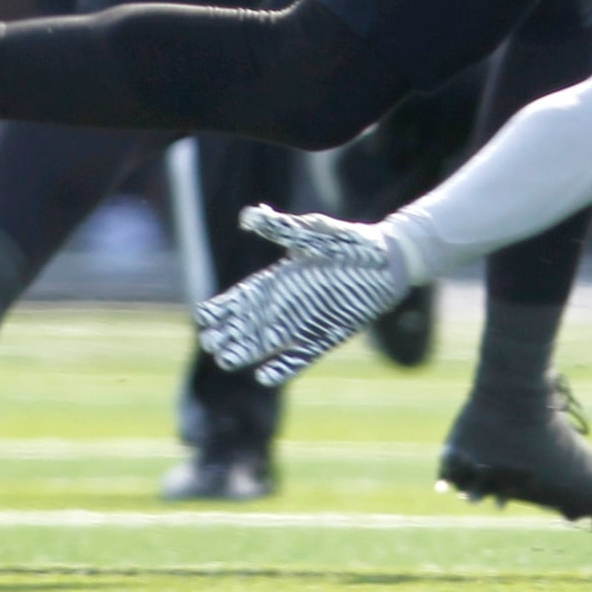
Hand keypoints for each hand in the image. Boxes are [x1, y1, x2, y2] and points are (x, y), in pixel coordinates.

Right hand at [195, 205, 402, 386]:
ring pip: (268, 341)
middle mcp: (290, 303)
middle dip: (229, 332)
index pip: (246, 296)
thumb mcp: (314, 233)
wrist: (389, 261)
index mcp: (283, 278)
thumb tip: (247, 215)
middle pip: (251, 322)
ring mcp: (307, 322)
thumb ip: (282, 229)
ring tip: (225, 360)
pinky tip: (263, 377)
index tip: (202, 316)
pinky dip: (283, 367)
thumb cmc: (351, 242)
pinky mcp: (326, 337)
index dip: (224, 307)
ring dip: (247, 351)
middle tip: (209, 342)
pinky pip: (300, 357)